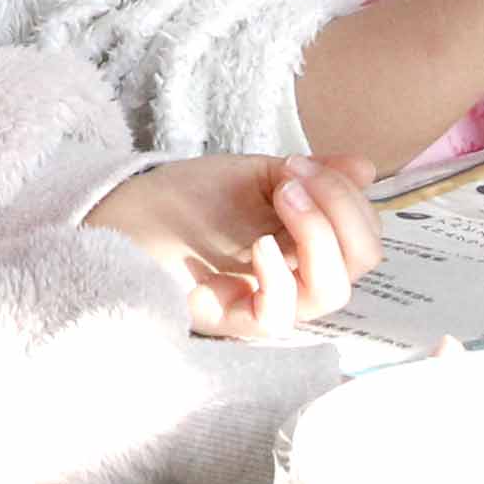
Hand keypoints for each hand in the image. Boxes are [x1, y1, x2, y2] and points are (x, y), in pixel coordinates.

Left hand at [88, 153, 382, 337]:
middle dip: (342, 210)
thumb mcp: (250, 176)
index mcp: (304, 246)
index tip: (301, 164)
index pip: (362, 237)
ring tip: (283, 199)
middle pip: (360, 263)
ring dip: (318, 235)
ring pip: (331, 292)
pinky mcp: (228, 319)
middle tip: (294, 180)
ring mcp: (262, 301)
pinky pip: (277, 317)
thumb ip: (309, 176)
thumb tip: (367, 169)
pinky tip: (259, 246)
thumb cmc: (179, 202)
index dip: (349, 198)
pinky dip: (279, 277)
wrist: (115, 218)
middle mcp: (292, 279)